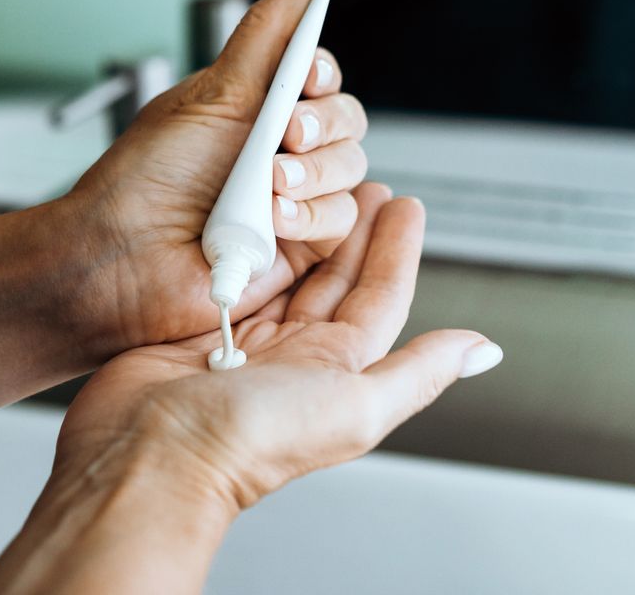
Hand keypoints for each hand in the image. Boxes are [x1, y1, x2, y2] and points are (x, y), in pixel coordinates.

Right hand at [53, 185, 501, 515]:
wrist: (154, 452)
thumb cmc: (250, 440)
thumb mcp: (353, 406)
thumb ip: (417, 373)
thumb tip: (481, 350)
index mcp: (335, 370)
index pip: (378, 296)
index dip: (395, 249)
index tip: (404, 204)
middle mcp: (294, 354)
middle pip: (333, 278)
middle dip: (352, 229)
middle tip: (363, 182)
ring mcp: (243, 339)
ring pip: (284, 272)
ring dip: (301, 231)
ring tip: (312, 188)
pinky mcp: (197, 327)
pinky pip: (232, 275)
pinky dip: (245, 242)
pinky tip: (249, 214)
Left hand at [59, 0, 366, 355]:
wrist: (119, 259)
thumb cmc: (146, 179)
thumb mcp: (212, 93)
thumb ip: (270, 32)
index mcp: (252, 108)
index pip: (317, 77)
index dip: (320, 74)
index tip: (305, 77)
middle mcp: (276, 150)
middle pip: (345, 120)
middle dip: (321, 124)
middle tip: (283, 136)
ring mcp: (291, 199)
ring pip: (350, 168)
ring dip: (313, 171)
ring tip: (268, 183)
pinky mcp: (301, 247)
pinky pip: (342, 219)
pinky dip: (312, 214)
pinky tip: (273, 218)